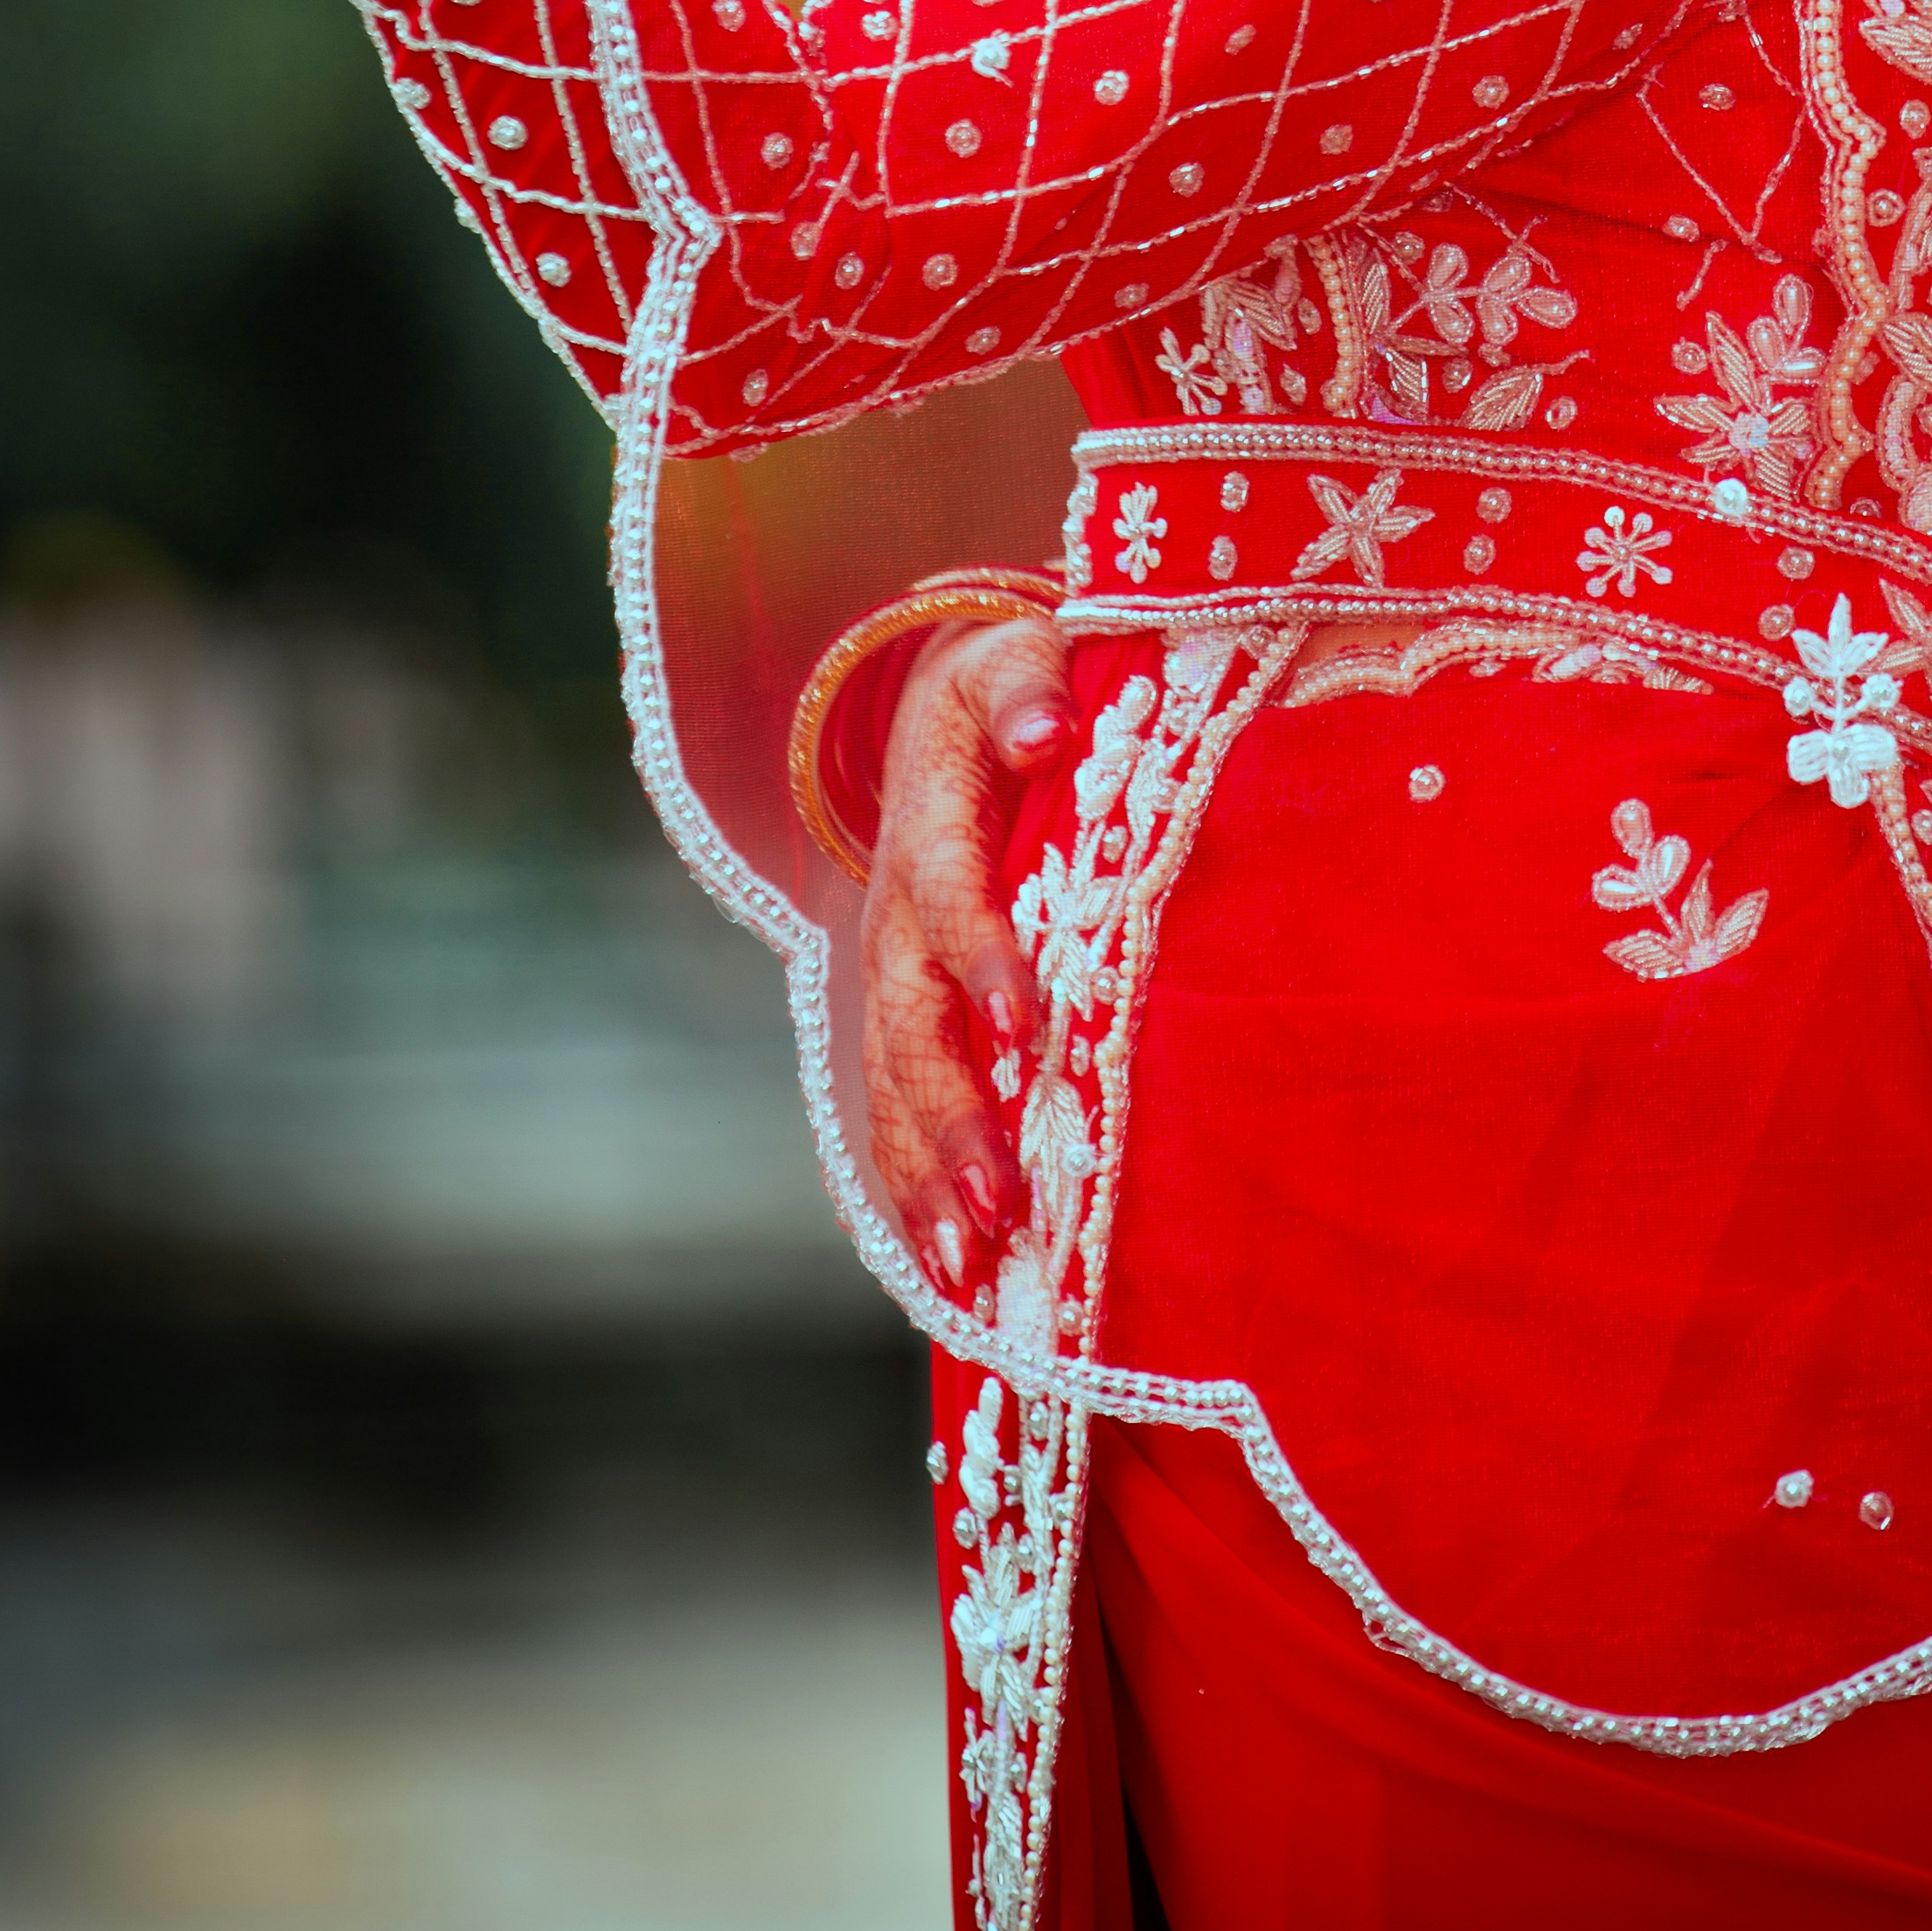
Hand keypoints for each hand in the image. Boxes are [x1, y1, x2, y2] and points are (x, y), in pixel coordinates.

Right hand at [860, 610, 1071, 1299]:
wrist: (935, 714)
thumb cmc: (1006, 689)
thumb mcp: (1017, 659)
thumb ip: (1031, 685)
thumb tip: (1047, 724)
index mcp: (931, 825)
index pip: (950, 895)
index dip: (981, 958)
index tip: (1023, 1028)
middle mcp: (892, 915)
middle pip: (908, 1027)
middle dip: (949, 1119)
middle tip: (999, 1204)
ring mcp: (883, 975)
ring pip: (889, 1088)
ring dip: (922, 1178)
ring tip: (965, 1267)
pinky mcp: (893, 1016)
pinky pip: (883, 1109)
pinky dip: (900, 1189)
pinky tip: (930, 1271)